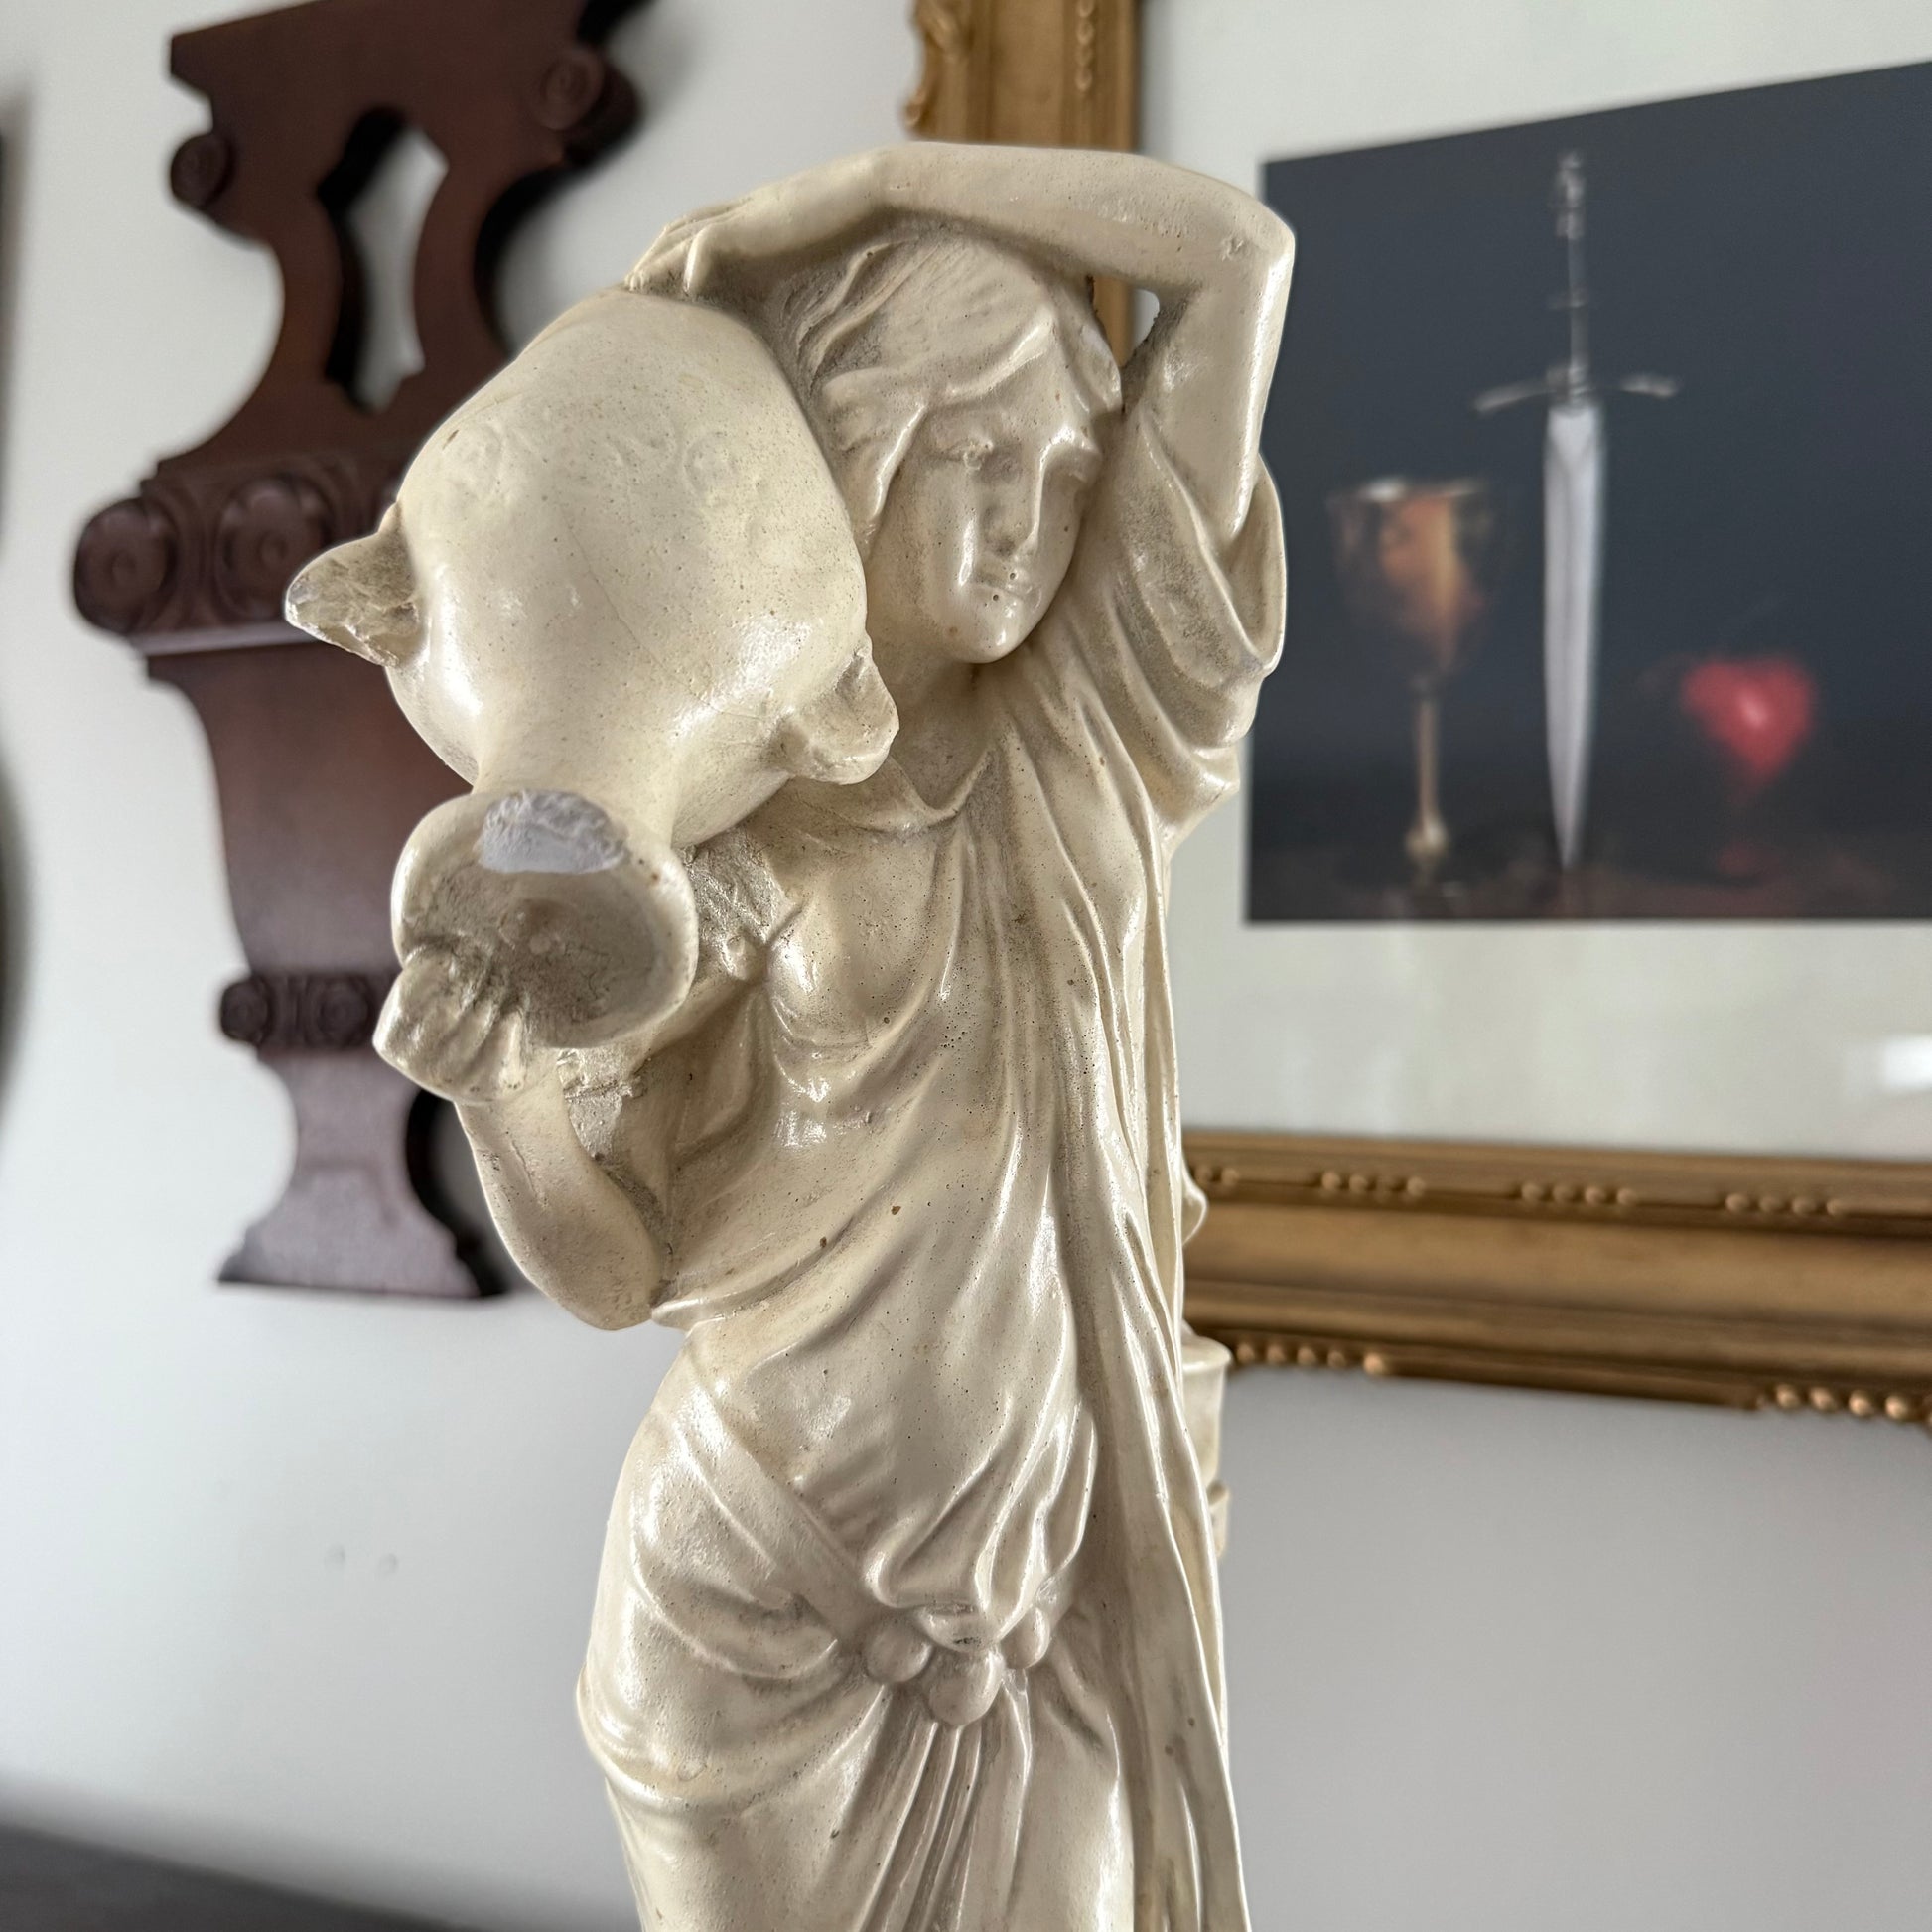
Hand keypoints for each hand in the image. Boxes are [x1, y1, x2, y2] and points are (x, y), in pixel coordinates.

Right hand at [375, 945, 544, 1105]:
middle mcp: (415, 1064)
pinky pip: (500, 1050)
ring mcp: (450, 1080)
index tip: (453, 955)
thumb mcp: (440, 997)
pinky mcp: (486, 1089)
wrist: (500, 1076)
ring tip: (506, 980)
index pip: (407, 995)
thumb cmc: (464, 1020)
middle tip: (489, 961)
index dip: (432, 969)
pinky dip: (509, 1027)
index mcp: (392, 1039)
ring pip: (474, 1026)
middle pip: (444, 1007)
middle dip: (470, 979)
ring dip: (494, 997)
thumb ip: (433, 972)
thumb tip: (440, 925)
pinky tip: (513, 1013)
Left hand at [624, 150, 892, 299]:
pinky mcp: (760, 220)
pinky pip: (714, 239)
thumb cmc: (859, 220)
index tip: (659, 276)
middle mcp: (745, 210)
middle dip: (655, 254)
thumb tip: (794, 298)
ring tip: (637, 285)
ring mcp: (750, 213)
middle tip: (631, 285)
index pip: (703, 228)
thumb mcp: (818, 243)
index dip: (675, 250)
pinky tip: (687, 282)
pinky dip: (694, 257)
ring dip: (659, 258)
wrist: (878, 189)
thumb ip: (796, 259)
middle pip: (683, 226)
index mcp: (758, 216)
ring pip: (687, 231)